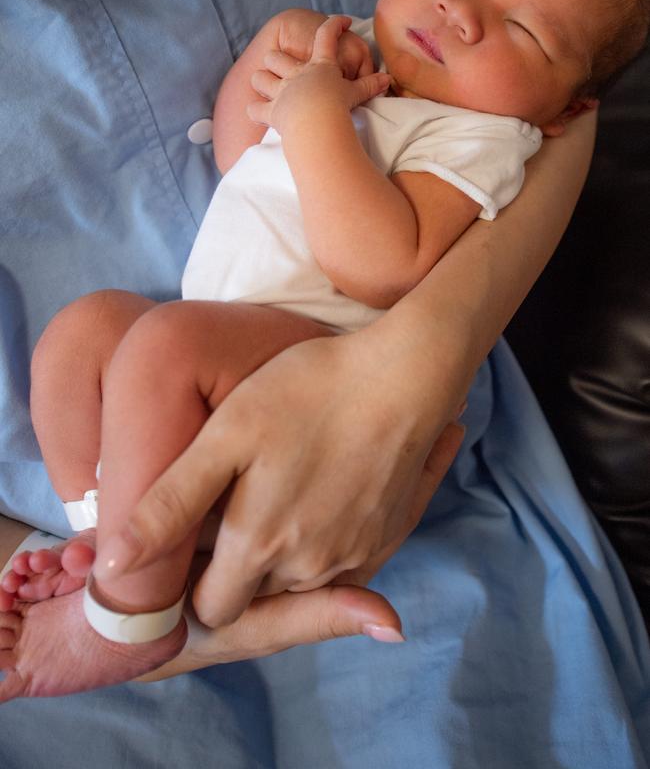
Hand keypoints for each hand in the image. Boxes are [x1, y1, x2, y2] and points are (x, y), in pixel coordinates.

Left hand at [94, 328, 464, 628]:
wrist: (403, 375)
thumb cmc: (307, 392)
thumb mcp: (226, 436)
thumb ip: (170, 504)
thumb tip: (115, 565)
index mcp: (259, 545)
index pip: (211, 609)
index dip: (196, 581)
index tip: (196, 538)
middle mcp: (310, 568)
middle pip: (257, 599)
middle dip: (239, 571)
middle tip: (236, 505)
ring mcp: (355, 556)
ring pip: (301, 584)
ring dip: (284, 557)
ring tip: (280, 489)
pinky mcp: (388, 537)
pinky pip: (346, 569)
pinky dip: (326, 545)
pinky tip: (322, 492)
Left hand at [247, 15, 389, 134]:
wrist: (316, 121)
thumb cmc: (337, 104)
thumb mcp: (355, 93)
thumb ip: (370, 85)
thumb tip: (388, 80)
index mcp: (319, 66)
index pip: (327, 36)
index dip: (335, 25)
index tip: (341, 21)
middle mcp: (295, 74)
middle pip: (276, 57)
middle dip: (275, 58)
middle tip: (282, 64)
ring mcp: (280, 91)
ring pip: (260, 79)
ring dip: (261, 81)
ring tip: (266, 86)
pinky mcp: (272, 111)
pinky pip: (256, 110)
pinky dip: (256, 111)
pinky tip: (259, 113)